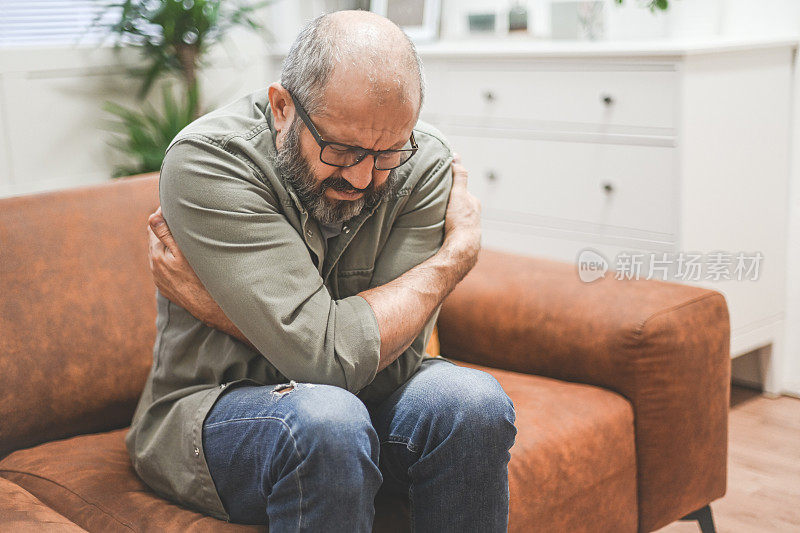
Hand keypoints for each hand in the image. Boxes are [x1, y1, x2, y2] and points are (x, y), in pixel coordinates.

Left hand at [147, 207, 220, 325]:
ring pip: (159, 254)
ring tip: (180, 235)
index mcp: (156, 255)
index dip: (162, 215)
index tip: (171, 206)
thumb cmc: (200, 277)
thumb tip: (152, 216)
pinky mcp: (165, 288)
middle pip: (155, 240)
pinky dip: (170, 258)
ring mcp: (159, 279)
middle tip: (177, 217)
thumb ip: (166, 234)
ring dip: (166, 244)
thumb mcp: (184, 252)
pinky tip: (181, 258)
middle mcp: (154, 267)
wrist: (207, 307)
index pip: (154, 227)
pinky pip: (164, 267)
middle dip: (164, 228)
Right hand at [443, 154, 481, 268]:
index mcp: (474, 204)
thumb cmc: (460, 221)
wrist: (461, 248)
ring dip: (447, 219)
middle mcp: (474, 217)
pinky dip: (447, 230)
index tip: (439, 188)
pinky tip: (439, 232)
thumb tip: (456, 157)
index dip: (450, 189)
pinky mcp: (463, 242)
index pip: (462, 192)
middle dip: (449, 205)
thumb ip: (459, 177)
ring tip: (435, 219)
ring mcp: (470, 230)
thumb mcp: (458, 195)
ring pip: (457, 220)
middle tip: (434, 204)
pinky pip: (454, 232)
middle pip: (459, 206)